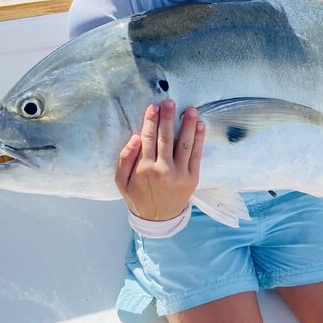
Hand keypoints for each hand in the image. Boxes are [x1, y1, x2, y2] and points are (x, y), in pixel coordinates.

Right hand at [115, 100, 204, 221]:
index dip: (150, 120)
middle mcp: (163, 170)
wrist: (158, 219)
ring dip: (188, 124)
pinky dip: (199, 139)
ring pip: (184, 144)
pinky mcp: (192, 177)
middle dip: (168, 118)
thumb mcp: (121, 182)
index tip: (153, 107)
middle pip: (166, 137)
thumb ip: (125, 159)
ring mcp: (180, 174)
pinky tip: (200, 125)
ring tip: (190, 109)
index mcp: (144, 169)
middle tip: (170, 102)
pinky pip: (197, 155)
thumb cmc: (138, 197)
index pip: (148, 138)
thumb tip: (135, 137)